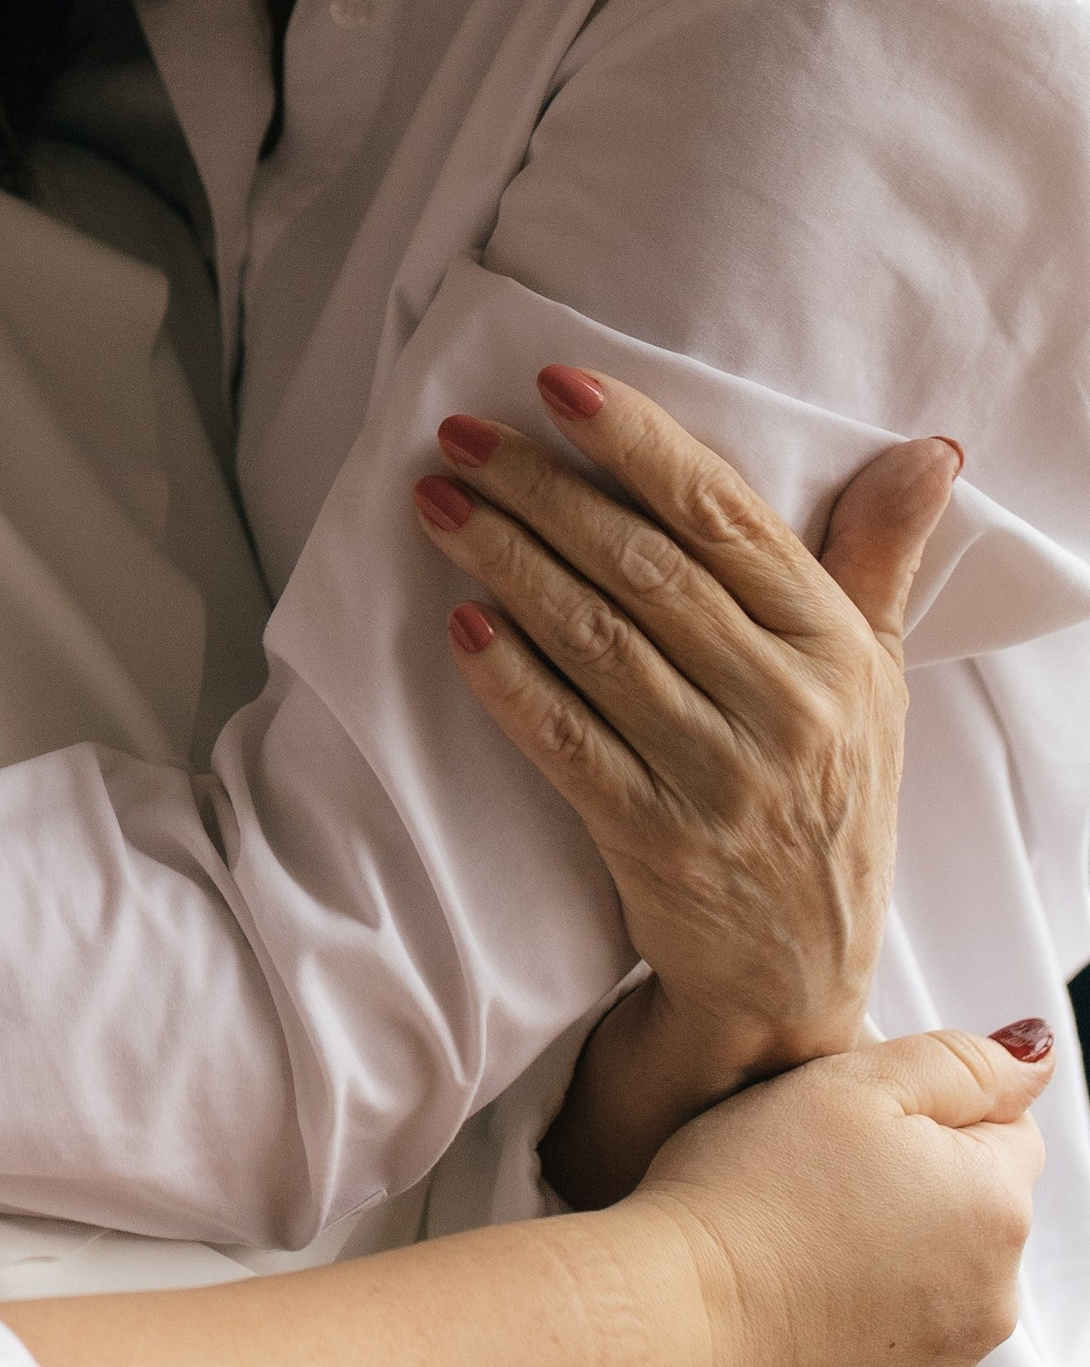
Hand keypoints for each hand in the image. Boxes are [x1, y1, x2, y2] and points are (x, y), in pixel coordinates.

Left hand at [415, 368, 955, 1200]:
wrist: (798, 983)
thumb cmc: (827, 800)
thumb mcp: (874, 678)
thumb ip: (880, 558)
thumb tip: (927, 450)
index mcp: (835, 646)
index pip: (726, 515)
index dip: (638, 441)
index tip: (556, 383)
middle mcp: (787, 705)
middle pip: (644, 566)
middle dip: (542, 488)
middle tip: (460, 435)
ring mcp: (721, 776)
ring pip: (597, 640)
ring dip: (506, 561)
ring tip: (438, 503)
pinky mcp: (656, 841)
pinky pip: (567, 739)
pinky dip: (509, 677)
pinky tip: (459, 622)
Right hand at [624, 1022, 1048, 1366]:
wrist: (669, 1330)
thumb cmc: (746, 1196)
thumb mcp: (849, 1082)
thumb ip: (957, 1063)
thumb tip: (1033, 1058)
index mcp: (994, 1207)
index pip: (1005, 1128)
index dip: (927, 1108)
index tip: (854, 1121)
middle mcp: (989, 1303)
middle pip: (968, 1213)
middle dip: (910, 1188)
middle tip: (810, 1173)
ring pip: (927, 1287)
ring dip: (881, 1261)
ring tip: (787, 1240)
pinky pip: (880, 1355)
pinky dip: (844, 1328)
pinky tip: (779, 1303)